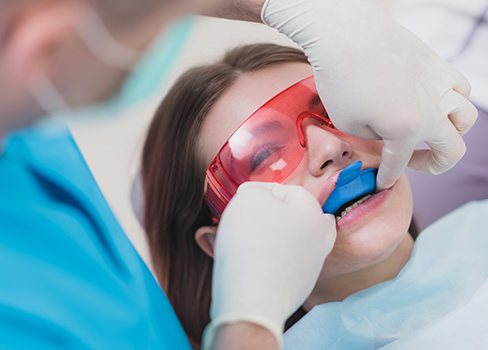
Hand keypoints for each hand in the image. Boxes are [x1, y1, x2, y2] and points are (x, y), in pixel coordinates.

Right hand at [203, 182, 335, 348]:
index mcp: (313, 213)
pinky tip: (244, 262)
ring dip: (265, 238)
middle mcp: (318, 240)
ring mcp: (309, 267)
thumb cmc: (252, 242)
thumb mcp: (249, 198)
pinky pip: (279, 266)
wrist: (253, 299)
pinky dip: (264, 261)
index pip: (288, 190)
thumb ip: (255, 190)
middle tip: (246, 218)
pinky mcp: (296, 289)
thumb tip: (255, 197)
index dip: (260, 190)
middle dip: (269, 216)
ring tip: (238, 240)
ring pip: (287, 243)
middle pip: (295, 218)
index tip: (240, 198)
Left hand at [262, 0, 477, 188]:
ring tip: (429, 132)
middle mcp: (432, 110)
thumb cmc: (340, 79)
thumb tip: (385, 134)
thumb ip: (373, 138)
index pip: (399, 164)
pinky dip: (453, 101)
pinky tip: (433, 101)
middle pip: (453, 150)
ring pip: (466, 117)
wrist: (345, 33)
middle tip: (412, 162)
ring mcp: (439, 84)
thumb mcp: (347, 123)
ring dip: (451, 133)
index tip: (380, 183)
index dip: (387, 177)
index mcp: (407, 130)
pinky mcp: (437, 63)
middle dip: (433, 165)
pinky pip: (459, 87)